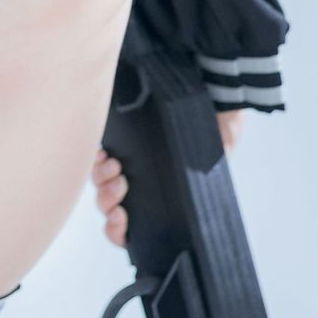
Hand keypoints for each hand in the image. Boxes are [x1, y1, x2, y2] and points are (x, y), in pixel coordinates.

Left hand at [92, 110, 246, 248]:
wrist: (210, 85)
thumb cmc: (217, 122)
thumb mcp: (221, 147)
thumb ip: (215, 162)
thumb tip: (214, 167)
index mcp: (162, 195)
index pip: (133, 227)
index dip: (119, 232)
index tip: (120, 219)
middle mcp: (141, 183)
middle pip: (110, 206)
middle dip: (109, 201)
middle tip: (121, 184)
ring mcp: (128, 163)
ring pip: (101, 183)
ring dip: (102, 180)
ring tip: (115, 166)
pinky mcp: (120, 140)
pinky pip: (97, 158)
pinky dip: (97, 160)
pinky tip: (104, 152)